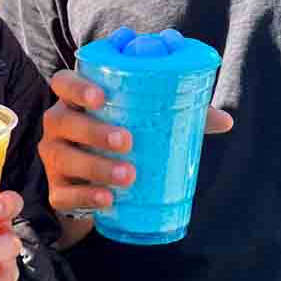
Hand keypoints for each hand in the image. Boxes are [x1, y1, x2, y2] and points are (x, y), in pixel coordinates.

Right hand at [39, 69, 232, 241]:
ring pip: (63, 158)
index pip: (63, 82)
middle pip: (63, 120)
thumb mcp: (144, 122)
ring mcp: (53, 158)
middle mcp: (58, 124)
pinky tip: (107, 199)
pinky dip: (86, 196)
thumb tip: (226, 120)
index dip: (77, 87)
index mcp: (76, 100)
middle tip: (127, 140)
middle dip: (93, 130)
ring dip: (95, 166)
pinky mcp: (57, 189)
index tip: (101, 97)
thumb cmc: (122, 137)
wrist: (96, 183)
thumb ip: (180, 115)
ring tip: (128, 175)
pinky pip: (64, 194)